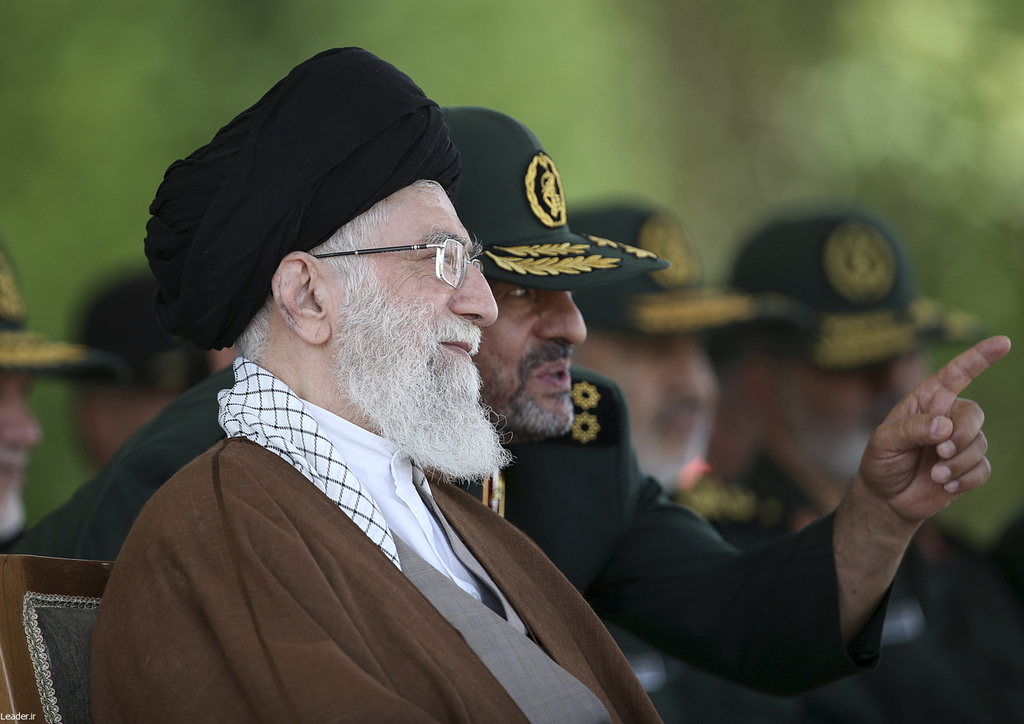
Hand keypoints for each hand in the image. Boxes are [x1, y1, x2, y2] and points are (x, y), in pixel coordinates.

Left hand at [856, 335, 1010, 522]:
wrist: (886, 497)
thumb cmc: (881, 461)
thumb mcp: (883, 442)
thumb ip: (911, 430)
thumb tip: (944, 426)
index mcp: (926, 401)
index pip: (956, 374)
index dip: (979, 357)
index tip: (1003, 342)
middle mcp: (947, 417)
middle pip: (974, 414)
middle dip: (961, 434)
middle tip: (940, 452)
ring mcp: (960, 442)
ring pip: (979, 444)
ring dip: (958, 462)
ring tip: (935, 474)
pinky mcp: (969, 467)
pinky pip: (982, 468)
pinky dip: (965, 479)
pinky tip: (945, 485)